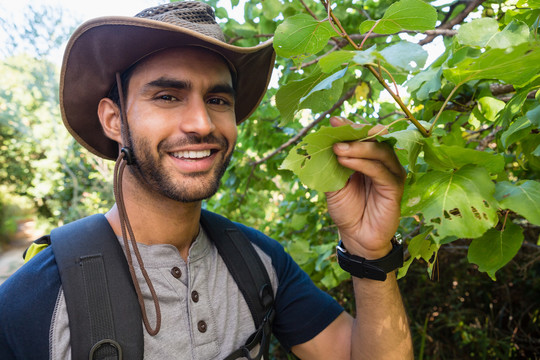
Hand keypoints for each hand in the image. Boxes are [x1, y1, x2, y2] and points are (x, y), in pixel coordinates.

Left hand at [326, 117, 405, 259]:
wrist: (356, 236)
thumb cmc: (347, 209)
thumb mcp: (334, 184)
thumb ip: (332, 165)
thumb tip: (324, 143)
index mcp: (368, 158)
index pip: (362, 136)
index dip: (350, 127)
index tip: (333, 120)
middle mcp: (382, 162)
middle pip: (374, 138)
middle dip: (354, 131)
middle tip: (336, 128)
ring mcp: (391, 173)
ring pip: (379, 151)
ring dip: (357, 147)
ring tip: (337, 148)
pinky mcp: (395, 187)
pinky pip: (379, 170)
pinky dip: (362, 163)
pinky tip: (345, 161)